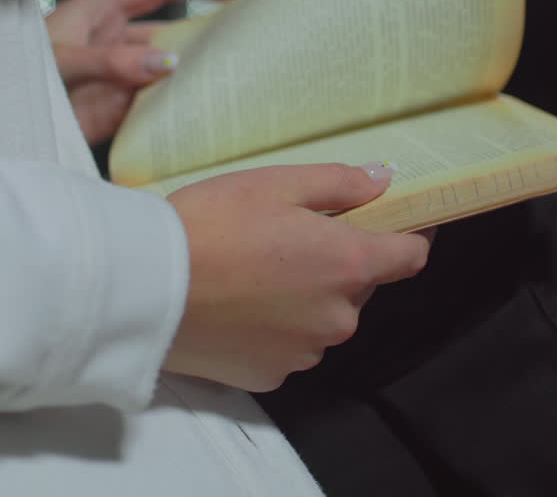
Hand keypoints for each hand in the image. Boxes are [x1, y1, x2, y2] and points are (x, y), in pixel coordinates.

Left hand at [46, 0, 238, 143]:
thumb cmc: (18, 77)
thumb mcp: (63, 62)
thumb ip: (112, 62)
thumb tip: (165, 65)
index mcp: (101, 10)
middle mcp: (115, 40)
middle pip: (170, 29)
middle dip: (205, 32)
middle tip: (245, 43)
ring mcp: (119, 76)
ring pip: (167, 69)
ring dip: (193, 75)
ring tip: (231, 81)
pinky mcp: (118, 110)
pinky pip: (157, 105)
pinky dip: (178, 109)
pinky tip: (202, 115)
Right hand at [164, 162, 433, 391]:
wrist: (145, 286)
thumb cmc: (209, 225)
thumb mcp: (275, 184)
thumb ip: (339, 183)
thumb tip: (381, 180)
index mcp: (347, 265)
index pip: (410, 256)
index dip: (411, 235)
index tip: (400, 222)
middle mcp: (338, 317)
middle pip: (358, 287)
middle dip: (336, 263)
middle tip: (289, 238)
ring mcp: (305, 352)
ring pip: (322, 319)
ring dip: (305, 298)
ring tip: (254, 273)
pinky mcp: (270, 376)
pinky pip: (288, 347)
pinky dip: (274, 328)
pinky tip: (238, 306)